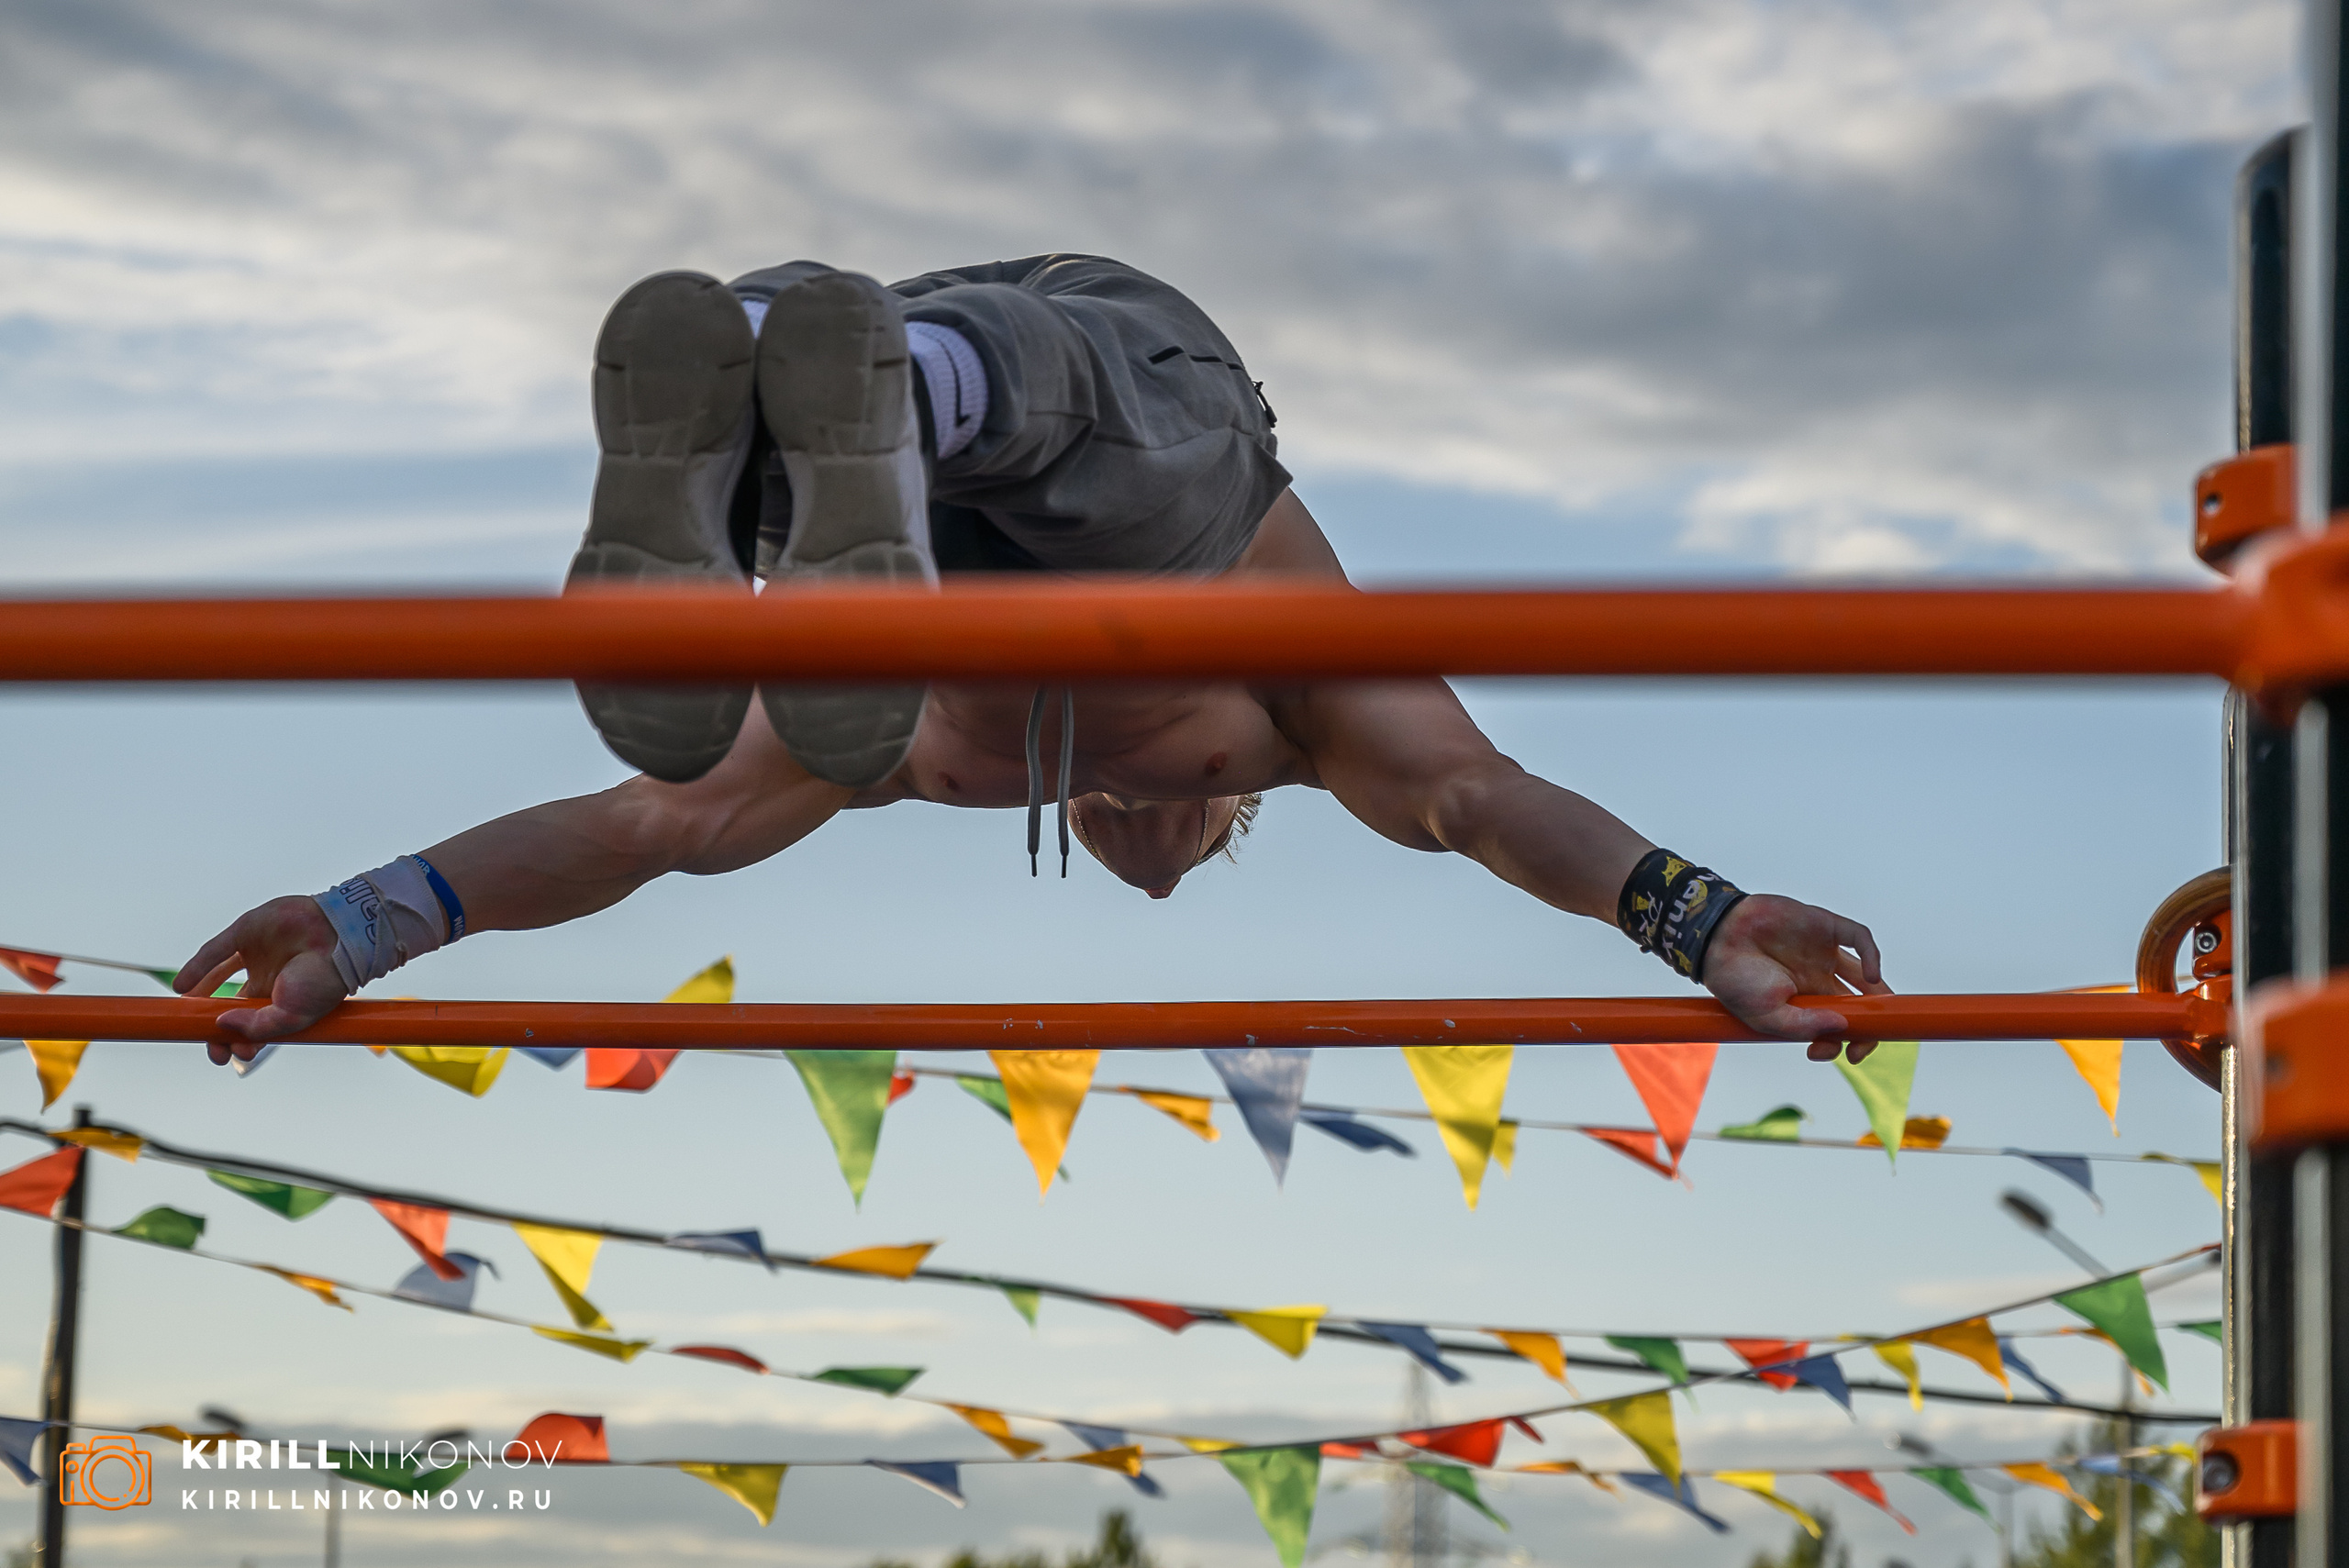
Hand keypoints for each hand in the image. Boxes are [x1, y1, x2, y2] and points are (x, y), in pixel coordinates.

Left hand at [175, 896, 348, 1060]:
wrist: (340, 935)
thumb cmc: (325, 980)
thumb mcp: (292, 1017)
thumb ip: (256, 1027)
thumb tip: (221, 1026)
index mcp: (282, 1003)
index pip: (250, 1027)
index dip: (233, 1041)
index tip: (224, 1054)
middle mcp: (267, 980)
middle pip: (230, 1006)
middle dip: (213, 1026)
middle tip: (205, 1039)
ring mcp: (256, 955)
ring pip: (218, 976)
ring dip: (200, 995)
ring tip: (186, 1010)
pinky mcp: (247, 931)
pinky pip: (216, 950)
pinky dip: (196, 968)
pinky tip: (182, 987)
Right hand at [1697, 893, 1888, 1053]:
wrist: (1714, 936)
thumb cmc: (1734, 980)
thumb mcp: (1765, 1017)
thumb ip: (1804, 1025)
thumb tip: (1843, 1025)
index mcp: (1804, 1002)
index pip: (1840, 1025)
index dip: (1852, 1041)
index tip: (1849, 1056)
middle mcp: (1818, 978)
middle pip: (1860, 1003)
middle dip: (1871, 1025)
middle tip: (1865, 1042)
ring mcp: (1823, 952)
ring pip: (1866, 974)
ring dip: (1880, 994)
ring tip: (1880, 1010)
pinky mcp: (1825, 926)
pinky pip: (1859, 938)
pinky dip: (1872, 955)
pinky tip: (1871, 976)